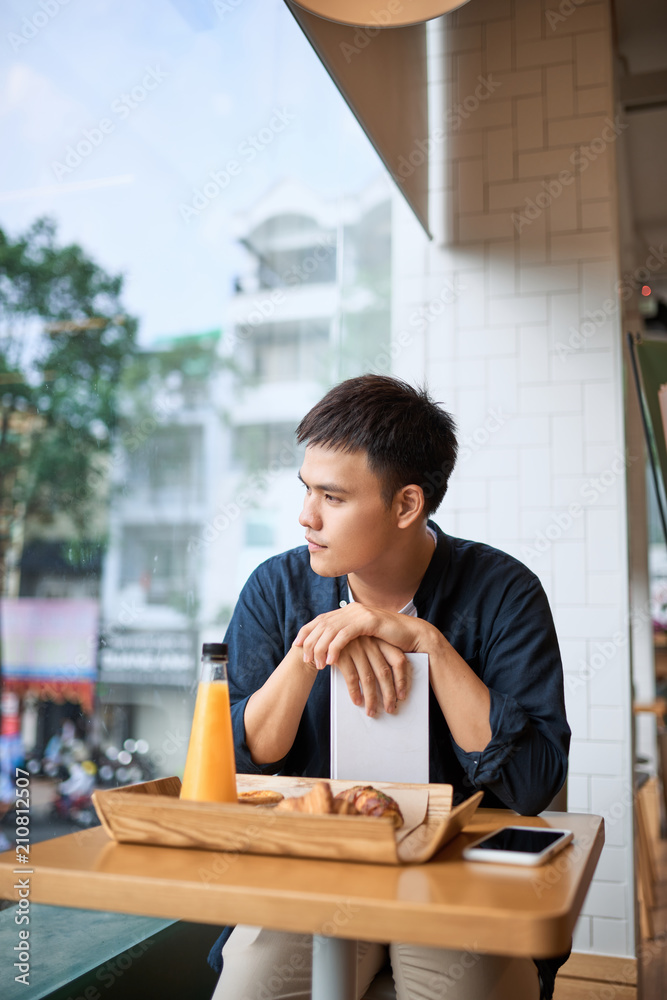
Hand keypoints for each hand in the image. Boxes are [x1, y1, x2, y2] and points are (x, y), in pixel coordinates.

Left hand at [294, 602, 425, 672]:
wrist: (413, 635)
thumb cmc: (390, 639)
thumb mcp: (365, 637)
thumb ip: (349, 636)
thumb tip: (331, 646)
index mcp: (348, 610)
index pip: (321, 619)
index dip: (307, 631)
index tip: (296, 644)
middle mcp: (351, 609)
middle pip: (322, 624)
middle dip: (310, 641)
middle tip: (304, 657)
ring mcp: (360, 613)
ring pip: (331, 630)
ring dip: (321, 648)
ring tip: (316, 663)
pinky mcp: (368, 621)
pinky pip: (345, 635)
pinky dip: (335, 647)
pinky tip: (330, 659)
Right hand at [335, 636, 410, 715]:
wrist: (319, 635)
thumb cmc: (346, 644)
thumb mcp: (365, 644)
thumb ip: (376, 657)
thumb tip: (391, 684)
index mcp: (380, 639)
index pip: (398, 660)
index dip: (402, 679)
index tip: (402, 695)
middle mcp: (370, 643)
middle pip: (384, 672)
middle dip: (388, 694)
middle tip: (390, 708)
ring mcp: (356, 648)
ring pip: (368, 678)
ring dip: (371, 698)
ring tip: (372, 711)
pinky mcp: (341, 654)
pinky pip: (352, 678)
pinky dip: (355, 692)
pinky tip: (357, 701)